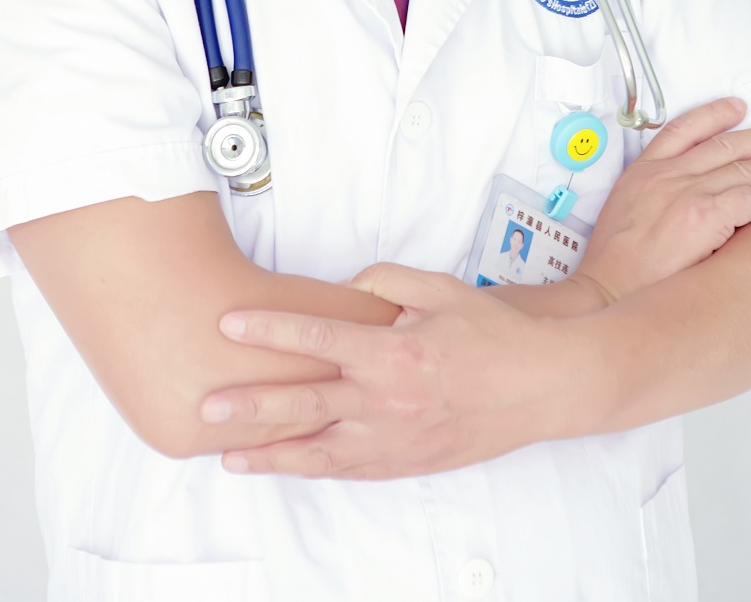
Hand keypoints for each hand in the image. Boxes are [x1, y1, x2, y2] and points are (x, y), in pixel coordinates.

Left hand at [202, 265, 566, 479]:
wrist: (540, 386)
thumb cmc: (493, 334)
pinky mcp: (406, 462)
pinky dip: (314, 468)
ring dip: (272, 454)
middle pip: (306, 402)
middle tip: (209, 407)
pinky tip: (288, 466)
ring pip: (320, 450)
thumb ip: (386, 281)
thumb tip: (347, 287)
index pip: (318, 336)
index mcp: (394, 350)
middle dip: (252, 405)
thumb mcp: (441, 289)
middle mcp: (388, 399)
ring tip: (230, 456)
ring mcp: (395, 437)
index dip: (271, 329)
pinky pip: (350, 469)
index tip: (231, 324)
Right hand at [572, 96, 750, 304]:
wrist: (609, 288)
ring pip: (741, 169)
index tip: (738, 107)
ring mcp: (686, 193)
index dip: (715, 114)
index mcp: (644, 170)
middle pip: (723, 144)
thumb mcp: (623, 207)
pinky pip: (748, 200)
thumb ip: (653, 189)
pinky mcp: (703, 217)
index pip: (684, 128)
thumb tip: (685, 190)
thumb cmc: (615, 260)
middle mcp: (667, 175)